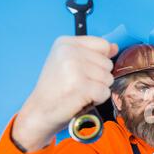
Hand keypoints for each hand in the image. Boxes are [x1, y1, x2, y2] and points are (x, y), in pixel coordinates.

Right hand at [12, 36, 118, 151]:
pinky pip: (105, 92)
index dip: (100, 61)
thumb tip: (114, 47)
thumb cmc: (56, 89)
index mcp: (66, 43)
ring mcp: (74, 68)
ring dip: (98, 89)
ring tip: (80, 92)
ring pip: (108, 78)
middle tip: (79, 84)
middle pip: (108, 64)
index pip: (103, 44)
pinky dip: (97, 100)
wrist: (39, 111)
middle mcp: (69, 52)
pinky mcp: (80, 86)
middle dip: (99, 78)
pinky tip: (82, 99)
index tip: (84, 70)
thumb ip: (93, 53)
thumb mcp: (69, 63)